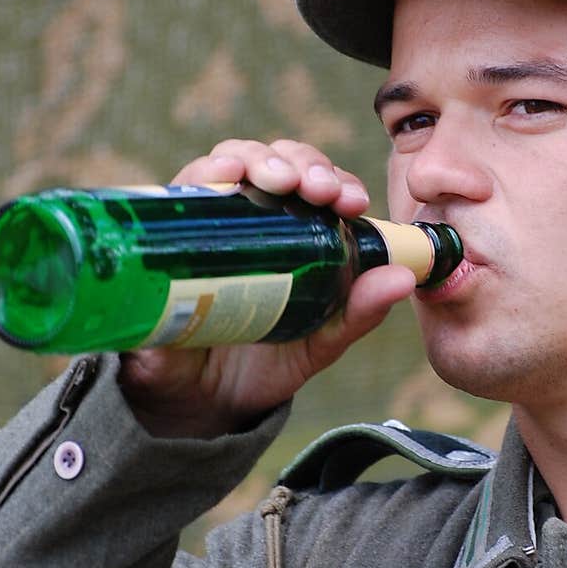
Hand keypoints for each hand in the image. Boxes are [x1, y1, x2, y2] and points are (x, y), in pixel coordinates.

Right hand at [118, 139, 416, 437]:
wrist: (198, 408)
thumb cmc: (260, 366)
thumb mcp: (318, 341)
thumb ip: (358, 312)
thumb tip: (404, 279)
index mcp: (287, 232)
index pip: (311, 181)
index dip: (333, 178)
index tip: (352, 200)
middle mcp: (244, 217)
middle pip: (271, 161)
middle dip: (300, 162)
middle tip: (319, 189)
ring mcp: (202, 224)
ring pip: (227, 163)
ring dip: (257, 159)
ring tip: (280, 180)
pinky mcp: (162, 240)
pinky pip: (177, 193)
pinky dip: (201, 174)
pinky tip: (222, 176)